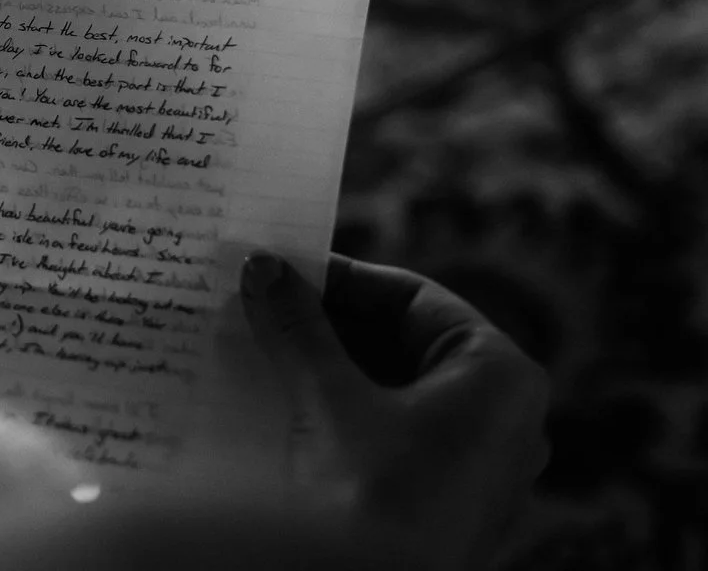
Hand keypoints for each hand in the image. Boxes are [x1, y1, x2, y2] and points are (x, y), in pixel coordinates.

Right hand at [239, 252, 550, 570]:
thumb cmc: (373, 499)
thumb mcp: (328, 400)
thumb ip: (298, 328)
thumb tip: (263, 268)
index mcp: (502, 377)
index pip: (414, 298)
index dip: (344, 280)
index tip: (284, 271)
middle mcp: (507, 418)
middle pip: (406, 342)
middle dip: (333, 326)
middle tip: (268, 307)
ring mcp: (480, 466)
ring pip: (397, 389)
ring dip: (333, 367)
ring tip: (269, 349)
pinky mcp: (448, 502)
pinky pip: (395, 433)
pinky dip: (347, 411)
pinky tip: (291, 402)